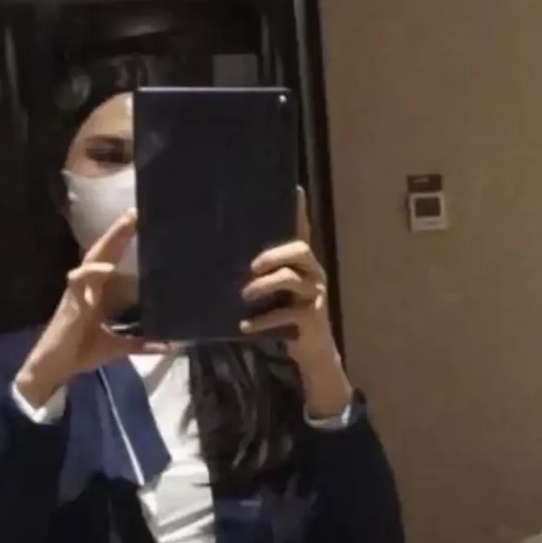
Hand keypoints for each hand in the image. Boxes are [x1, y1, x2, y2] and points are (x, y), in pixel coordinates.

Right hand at [13, 213, 162, 409]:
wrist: (54, 368)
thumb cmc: (80, 353)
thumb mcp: (117, 348)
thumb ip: (141, 344)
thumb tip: (170, 345)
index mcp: (100, 295)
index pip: (117, 264)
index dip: (127, 247)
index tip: (146, 229)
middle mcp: (90, 287)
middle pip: (105, 253)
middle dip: (119, 233)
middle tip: (136, 212)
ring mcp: (79, 291)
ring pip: (94, 258)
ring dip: (109, 240)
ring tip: (126, 223)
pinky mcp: (70, 301)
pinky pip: (80, 279)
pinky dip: (94, 272)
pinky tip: (108, 267)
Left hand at [242, 189, 351, 413]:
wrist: (312, 353)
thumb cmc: (288, 319)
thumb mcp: (275, 294)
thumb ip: (261, 278)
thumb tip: (225, 264)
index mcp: (303, 264)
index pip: (302, 232)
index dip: (299, 211)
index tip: (294, 189)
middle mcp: (313, 274)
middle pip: (300, 250)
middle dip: (273, 254)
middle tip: (252, 266)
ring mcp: (315, 295)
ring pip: (291, 279)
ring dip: (264, 286)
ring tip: (244, 296)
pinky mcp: (312, 319)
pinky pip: (286, 313)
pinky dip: (262, 320)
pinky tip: (245, 325)